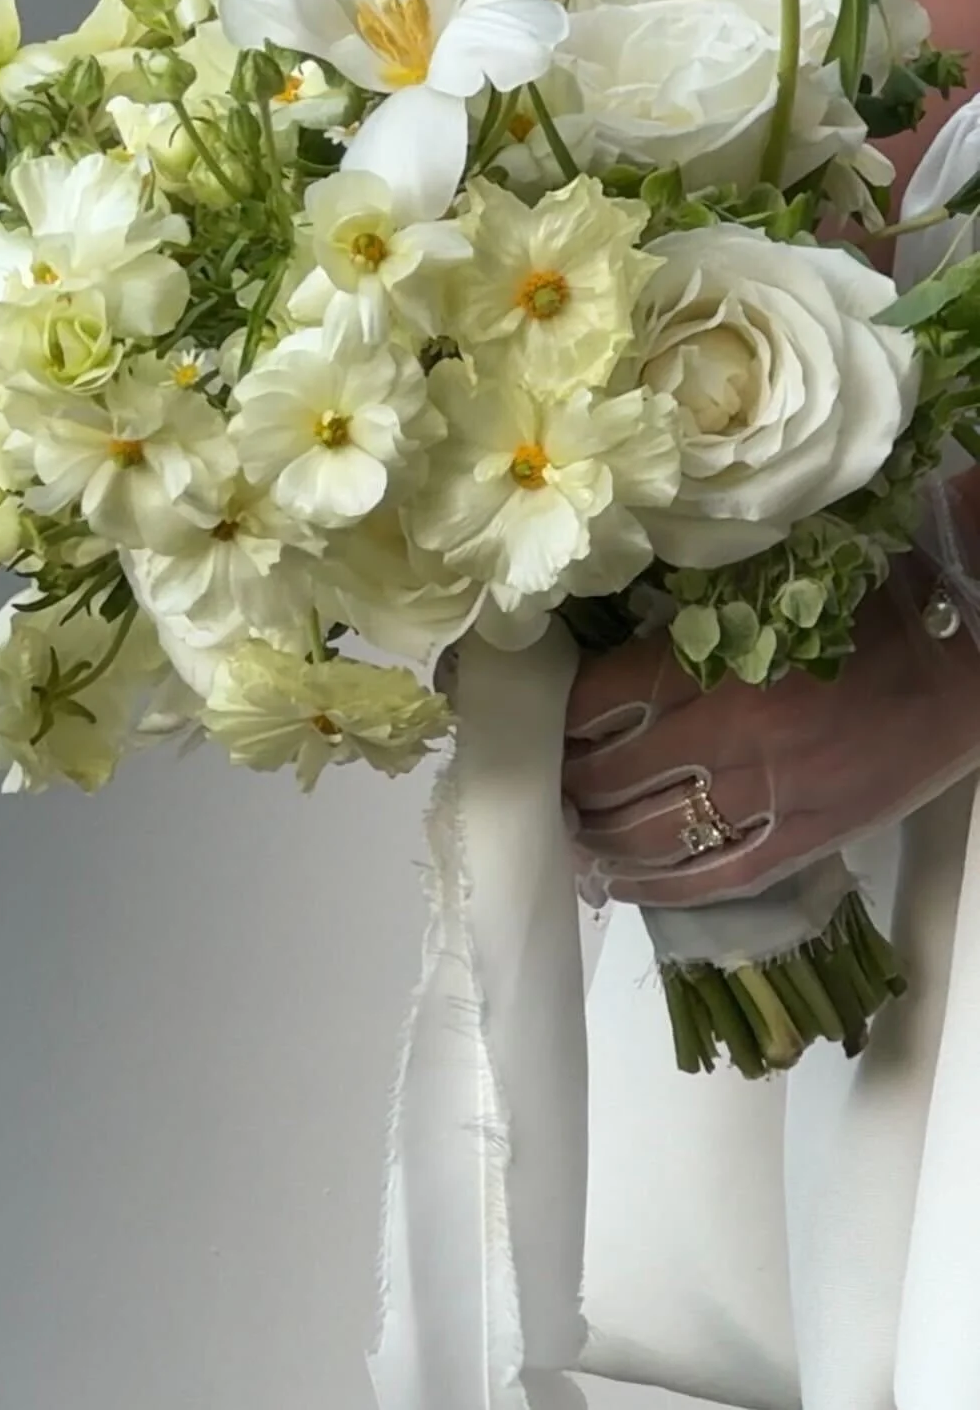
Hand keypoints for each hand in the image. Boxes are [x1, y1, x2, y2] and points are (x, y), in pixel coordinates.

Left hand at [562, 572, 979, 907]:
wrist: (968, 642)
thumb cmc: (874, 593)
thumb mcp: (765, 584)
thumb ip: (694, 617)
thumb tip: (618, 648)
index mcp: (711, 657)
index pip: (596, 701)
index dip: (554, 720)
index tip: (532, 723)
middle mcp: (726, 733)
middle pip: (611, 777)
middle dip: (567, 785)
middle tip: (543, 785)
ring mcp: (768, 794)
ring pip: (652, 837)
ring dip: (599, 840)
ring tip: (571, 835)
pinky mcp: (808, 837)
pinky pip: (716, 876)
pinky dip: (657, 885)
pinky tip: (620, 882)